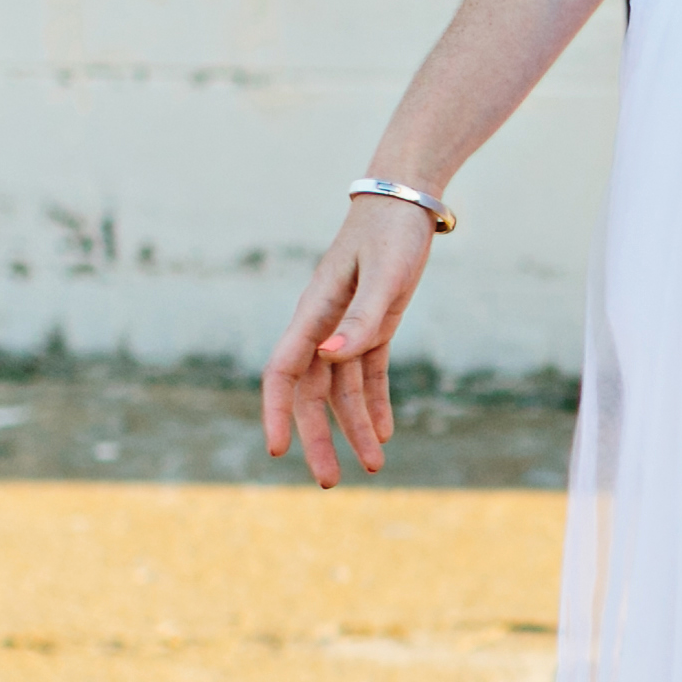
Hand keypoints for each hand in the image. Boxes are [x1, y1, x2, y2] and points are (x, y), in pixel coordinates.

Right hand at [261, 197, 437, 487]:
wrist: (406, 198)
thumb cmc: (391, 232)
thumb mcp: (384, 275)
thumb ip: (361, 319)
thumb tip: (330, 358)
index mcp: (314, 312)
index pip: (283, 372)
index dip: (275, 412)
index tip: (277, 450)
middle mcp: (323, 325)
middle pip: (311, 394)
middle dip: (318, 438)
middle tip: (329, 484)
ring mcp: (347, 327)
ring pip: (342, 390)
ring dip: (354, 428)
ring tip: (374, 466)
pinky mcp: (374, 325)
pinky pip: (368, 375)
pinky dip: (375, 404)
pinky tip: (384, 434)